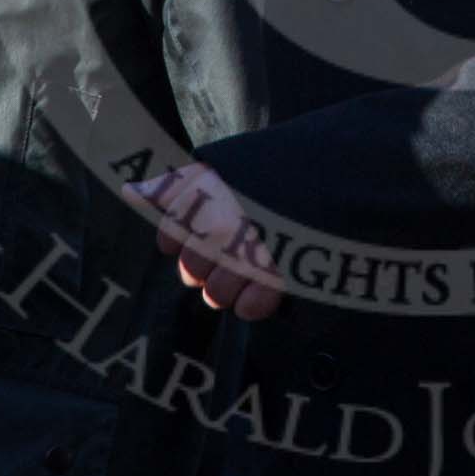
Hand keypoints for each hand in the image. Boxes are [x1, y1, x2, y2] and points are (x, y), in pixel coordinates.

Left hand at [124, 162, 284, 320]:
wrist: (344, 175)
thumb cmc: (281, 171)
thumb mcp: (226, 168)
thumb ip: (177, 183)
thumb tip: (130, 192)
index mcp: (213, 190)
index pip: (172, 228)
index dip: (180, 235)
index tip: (192, 234)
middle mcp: (226, 221)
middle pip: (191, 267)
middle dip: (205, 266)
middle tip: (230, 253)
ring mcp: (252, 252)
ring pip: (216, 293)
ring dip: (229, 288)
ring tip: (250, 271)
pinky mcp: (280, 277)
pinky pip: (248, 307)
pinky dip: (253, 302)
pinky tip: (264, 288)